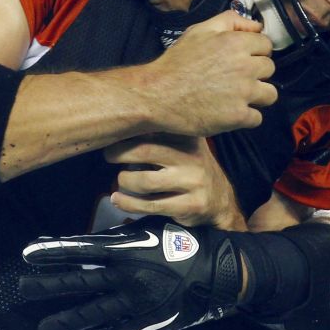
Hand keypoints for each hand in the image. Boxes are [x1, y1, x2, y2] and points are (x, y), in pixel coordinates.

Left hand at [19, 217, 244, 329]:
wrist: (221, 271)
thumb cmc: (186, 242)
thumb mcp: (153, 228)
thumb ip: (123, 237)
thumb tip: (97, 241)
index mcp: (127, 248)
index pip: (81, 249)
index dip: (54, 251)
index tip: (28, 253)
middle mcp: (127, 275)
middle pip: (80, 282)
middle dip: (48, 285)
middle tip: (22, 288)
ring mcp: (137, 302)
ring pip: (94, 314)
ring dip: (67, 322)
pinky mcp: (150, 321)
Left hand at [105, 136, 245, 229]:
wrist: (220, 201)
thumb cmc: (191, 169)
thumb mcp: (183, 146)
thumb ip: (160, 135)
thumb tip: (121, 124)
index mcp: (188, 137)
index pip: (153, 128)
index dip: (126, 133)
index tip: (111, 136)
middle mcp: (192, 157)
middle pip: (145, 151)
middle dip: (119, 153)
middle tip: (109, 156)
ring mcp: (192, 182)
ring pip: (144, 181)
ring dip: (124, 181)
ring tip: (120, 182)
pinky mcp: (190, 205)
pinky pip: (150, 205)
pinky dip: (128, 203)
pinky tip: (118, 200)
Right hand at [144, 11, 276, 136]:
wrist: (157, 94)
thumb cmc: (177, 62)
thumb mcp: (199, 30)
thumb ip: (230, 21)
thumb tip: (257, 25)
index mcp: (236, 43)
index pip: (267, 45)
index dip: (256, 51)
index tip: (244, 59)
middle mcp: (245, 67)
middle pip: (270, 69)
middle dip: (257, 72)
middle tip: (237, 78)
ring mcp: (243, 93)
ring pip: (270, 94)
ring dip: (258, 96)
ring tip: (239, 97)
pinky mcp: (238, 116)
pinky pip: (257, 118)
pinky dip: (246, 117)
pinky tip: (231, 112)